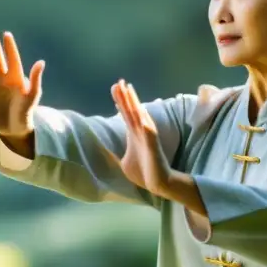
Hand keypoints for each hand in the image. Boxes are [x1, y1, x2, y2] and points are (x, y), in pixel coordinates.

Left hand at [111, 79, 171, 195]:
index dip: (120, 101)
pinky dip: (145, 123)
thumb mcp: (125, 161)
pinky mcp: (153, 147)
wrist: (158, 185)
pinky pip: (149, 133)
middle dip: (125, 96)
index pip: (126, 114)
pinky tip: (141, 113)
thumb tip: (108, 154)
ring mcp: (147, 138)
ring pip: (139, 116)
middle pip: (131, 110)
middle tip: (119, 81)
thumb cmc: (143, 173)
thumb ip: (120, 152)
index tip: (114, 88)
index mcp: (134, 134)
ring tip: (129, 89)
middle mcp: (141, 132)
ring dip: (134, 103)